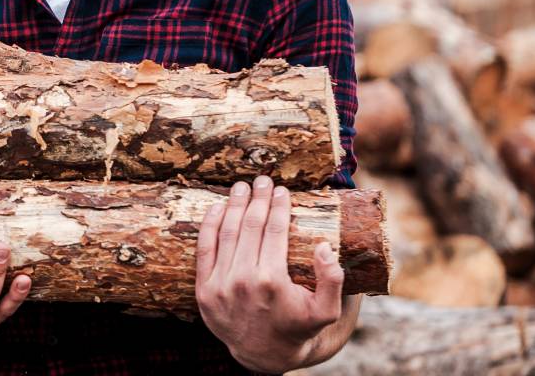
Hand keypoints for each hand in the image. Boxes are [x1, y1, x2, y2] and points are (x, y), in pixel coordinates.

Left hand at [194, 175, 345, 372]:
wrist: (263, 354)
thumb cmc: (299, 328)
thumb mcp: (326, 311)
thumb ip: (332, 280)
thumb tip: (324, 246)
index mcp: (272, 281)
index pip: (273, 231)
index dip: (278, 206)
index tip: (282, 190)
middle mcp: (242, 280)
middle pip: (249, 226)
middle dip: (258, 199)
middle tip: (264, 180)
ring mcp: (219, 284)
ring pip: (226, 232)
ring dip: (234, 205)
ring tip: (242, 187)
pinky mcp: (202, 289)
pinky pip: (203, 248)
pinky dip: (209, 224)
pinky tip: (217, 206)